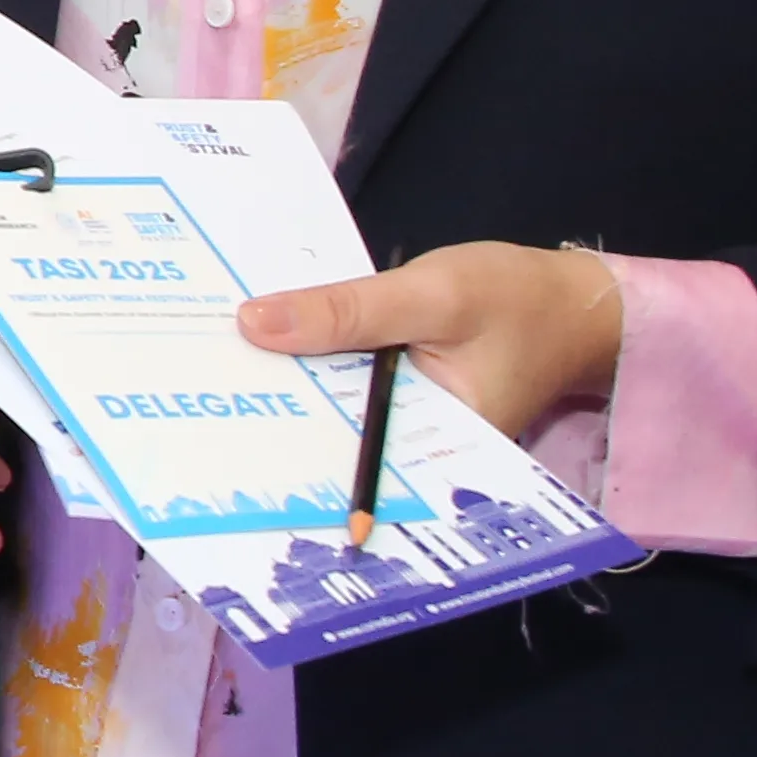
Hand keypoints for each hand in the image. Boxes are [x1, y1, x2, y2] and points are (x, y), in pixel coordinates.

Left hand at [235, 241, 626, 445]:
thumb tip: (255, 324)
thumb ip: (348, 311)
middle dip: (265, 421)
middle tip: (180, 400)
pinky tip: (262, 353)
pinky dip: (313, 371)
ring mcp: (404, 429)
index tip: (204, 431)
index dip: (272, 448)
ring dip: (283, 391)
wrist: (575, 303)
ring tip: (201, 376)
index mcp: (429, 452)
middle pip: (323, 441)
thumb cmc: (519, 298)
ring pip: (329, 415)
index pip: (336, 462)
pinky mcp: (399, 401)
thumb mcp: (432, 295)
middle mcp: (411, 454)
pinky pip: (344, 392)